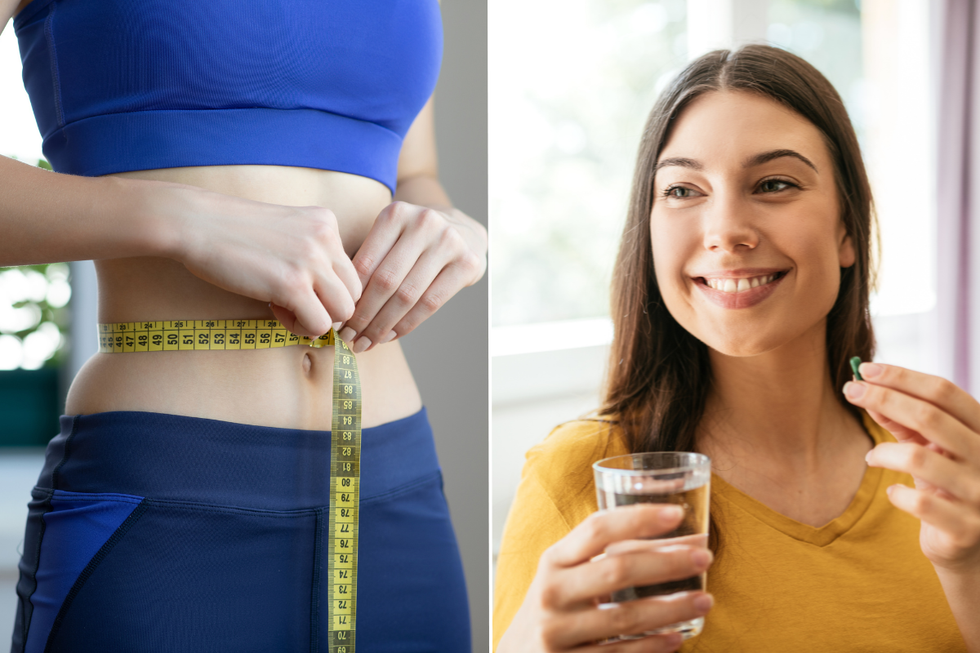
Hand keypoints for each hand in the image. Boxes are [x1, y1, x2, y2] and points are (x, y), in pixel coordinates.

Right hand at [156, 182, 360, 337]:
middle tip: (293, 302)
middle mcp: (326, 238)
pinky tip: (275, 311)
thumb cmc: (233, 232)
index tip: (297, 286)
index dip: (327, 289)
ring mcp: (311, 261)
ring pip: (344, 311)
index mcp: (326, 222)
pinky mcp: (292, 285)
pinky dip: (300, 327)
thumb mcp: (286, 231)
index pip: (351, 271)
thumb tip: (330, 299)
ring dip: (317, 319)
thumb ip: (312, 254)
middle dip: (327, 306)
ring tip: (285, 308)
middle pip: (354, 293)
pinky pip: (320, 325)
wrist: (195, 223)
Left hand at [338, 201, 486, 352]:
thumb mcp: (390, 237)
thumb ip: (368, 262)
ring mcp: (448, 242)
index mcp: (396, 214)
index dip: (349, 297)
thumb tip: (336, 306)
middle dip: (364, 316)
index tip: (337, 320)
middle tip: (348, 337)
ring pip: (408, 295)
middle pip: (386, 281)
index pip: (366, 263)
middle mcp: (423, 223)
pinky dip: (407, 324)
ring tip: (367, 342)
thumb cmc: (414, 241)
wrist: (463, 232)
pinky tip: (391, 335)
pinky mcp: (467, 263)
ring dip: (383, 325)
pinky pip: (431, 303)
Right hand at [497, 504, 713, 652]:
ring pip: (625, 616)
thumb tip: (681, 540)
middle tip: (704, 557)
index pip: (596, 529)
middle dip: (666, 561)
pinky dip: (653, 646)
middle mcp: (552, 592)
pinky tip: (678, 636)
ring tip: (705, 600)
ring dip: (671, 608)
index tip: (677, 514)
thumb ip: (607, 556)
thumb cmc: (556, 605)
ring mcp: (558, 631)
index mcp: (554, 560)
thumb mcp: (567, 575)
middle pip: (617, 569)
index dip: (638, 518)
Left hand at [843, 363, 979, 571]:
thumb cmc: (945, 485)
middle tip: (850, 391)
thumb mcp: (929, 447)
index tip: (866, 369)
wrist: (971, 546)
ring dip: (882, 452)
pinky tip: (893, 491)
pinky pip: (920, 503)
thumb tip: (865, 388)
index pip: (944, 392)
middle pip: (930, 417)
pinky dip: (897, 493)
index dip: (903, 377)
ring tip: (871, 457)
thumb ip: (902, 421)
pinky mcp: (967, 528)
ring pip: (919, 458)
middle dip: (883, 398)